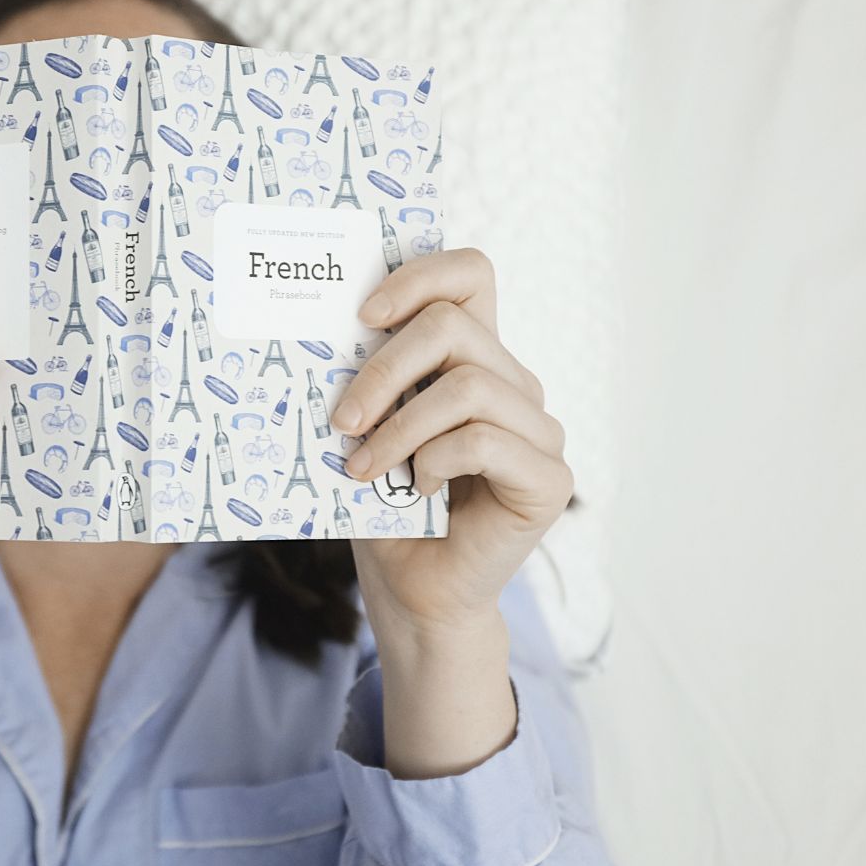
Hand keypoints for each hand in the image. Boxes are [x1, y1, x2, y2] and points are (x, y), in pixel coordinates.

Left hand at [331, 248, 572, 646]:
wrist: (413, 590)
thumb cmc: (382, 506)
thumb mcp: (366, 429)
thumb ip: (365, 380)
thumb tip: (316, 331)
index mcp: (474, 358)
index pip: (470, 275)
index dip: (421, 275)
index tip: (362, 314)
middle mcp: (514, 385)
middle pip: (453, 327)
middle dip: (383, 369)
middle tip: (341, 418)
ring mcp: (540, 430)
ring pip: (468, 386)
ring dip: (399, 427)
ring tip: (362, 467)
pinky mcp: (549, 478)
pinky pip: (485, 441)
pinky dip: (434, 461)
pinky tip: (415, 489)